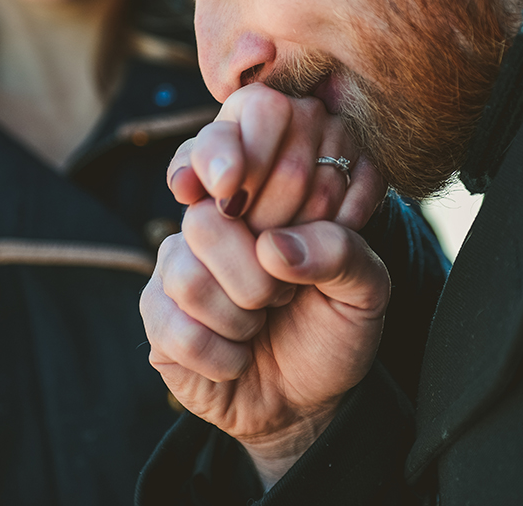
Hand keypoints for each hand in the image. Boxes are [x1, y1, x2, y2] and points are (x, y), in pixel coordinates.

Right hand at [142, 84, 390, 485]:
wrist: (305, 400)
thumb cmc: (333, 328)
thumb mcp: (367, 291)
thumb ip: (344, 253)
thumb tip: (274, 247)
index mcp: (270, 185)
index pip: (240, 122)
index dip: (238, 150)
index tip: (242, 186)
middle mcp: (217, 211)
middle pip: (210, 216)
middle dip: (262, 275)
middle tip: (286, 293)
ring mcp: (179, 258)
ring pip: (190, 272)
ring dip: (244, 317)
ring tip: (262, 323)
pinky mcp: (155, 308)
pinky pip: (174, 322)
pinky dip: (222, 354)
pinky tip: (237, 356)